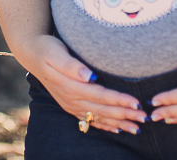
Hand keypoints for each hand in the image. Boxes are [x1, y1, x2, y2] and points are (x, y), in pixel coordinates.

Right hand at [22, 34, 145, 133]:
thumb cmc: (47, 48)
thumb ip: (72, 65)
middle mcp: (71, 99)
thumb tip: (89, 76)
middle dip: (124, 114)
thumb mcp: (56, 52)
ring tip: (137, 127)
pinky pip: (89, 120)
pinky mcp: (70, 105)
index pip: (100, 95)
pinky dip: (105, 125)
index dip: (119, 100)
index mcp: (70, 86)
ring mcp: (70, 104)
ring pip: (98, 117)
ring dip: (118, 123)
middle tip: (145, 117)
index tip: (136, 102)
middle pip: (102, 109)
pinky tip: (117, 129)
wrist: (31, 52)